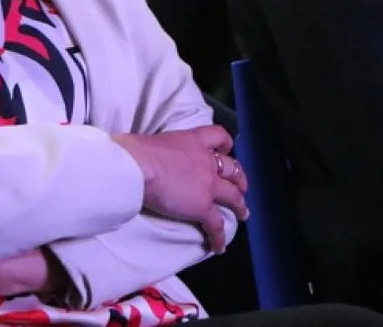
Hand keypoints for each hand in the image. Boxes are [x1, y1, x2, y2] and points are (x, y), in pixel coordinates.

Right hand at [112, 125, 248, 252]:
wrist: (139, 166)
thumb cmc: (138, 151)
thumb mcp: (156, 142)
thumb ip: (163, 151)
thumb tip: (150, 157)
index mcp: (194, 141)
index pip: (218, 135)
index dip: (225, 144)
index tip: (225, 150)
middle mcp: (206, 161)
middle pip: (233, 169)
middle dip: (239, 179)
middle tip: (241, 188)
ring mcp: (208, 185)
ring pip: (233, 196)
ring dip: (240, 206)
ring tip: (243, 214)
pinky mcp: (203, 207)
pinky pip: (216, 224)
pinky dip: (219, 237)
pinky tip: (219, 247)